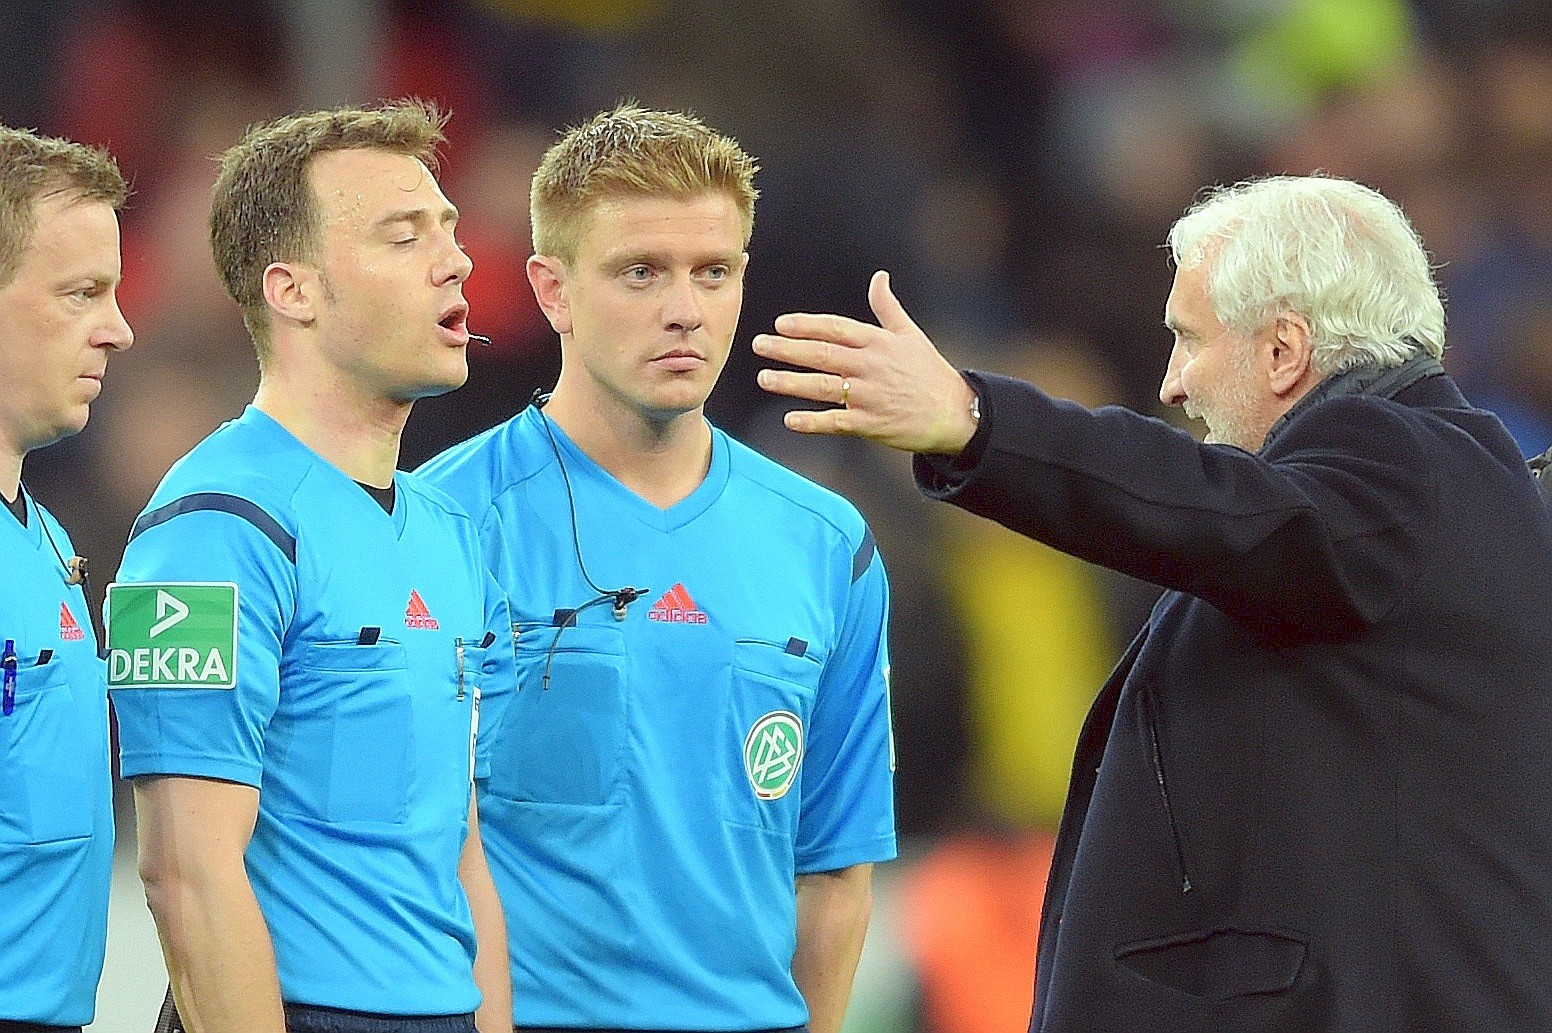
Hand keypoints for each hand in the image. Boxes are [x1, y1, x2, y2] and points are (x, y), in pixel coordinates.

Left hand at [753, 270, 978, 453]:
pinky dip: (813, 421)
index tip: (781, 324)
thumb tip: (879, 276)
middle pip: (822, 354)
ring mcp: (870, 396)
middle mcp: (871, 367)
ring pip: (823, 387)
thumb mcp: (910, 334)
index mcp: (878, 342)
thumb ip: (887, 306)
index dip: (807, 325)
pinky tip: (789, 419)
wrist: (953, 413)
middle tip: (759, 344)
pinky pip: (836, 422)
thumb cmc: (929, 372)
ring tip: (765, 378)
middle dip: (788, 349)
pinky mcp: (871, 424)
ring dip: (791, 383)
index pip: (836, 328)